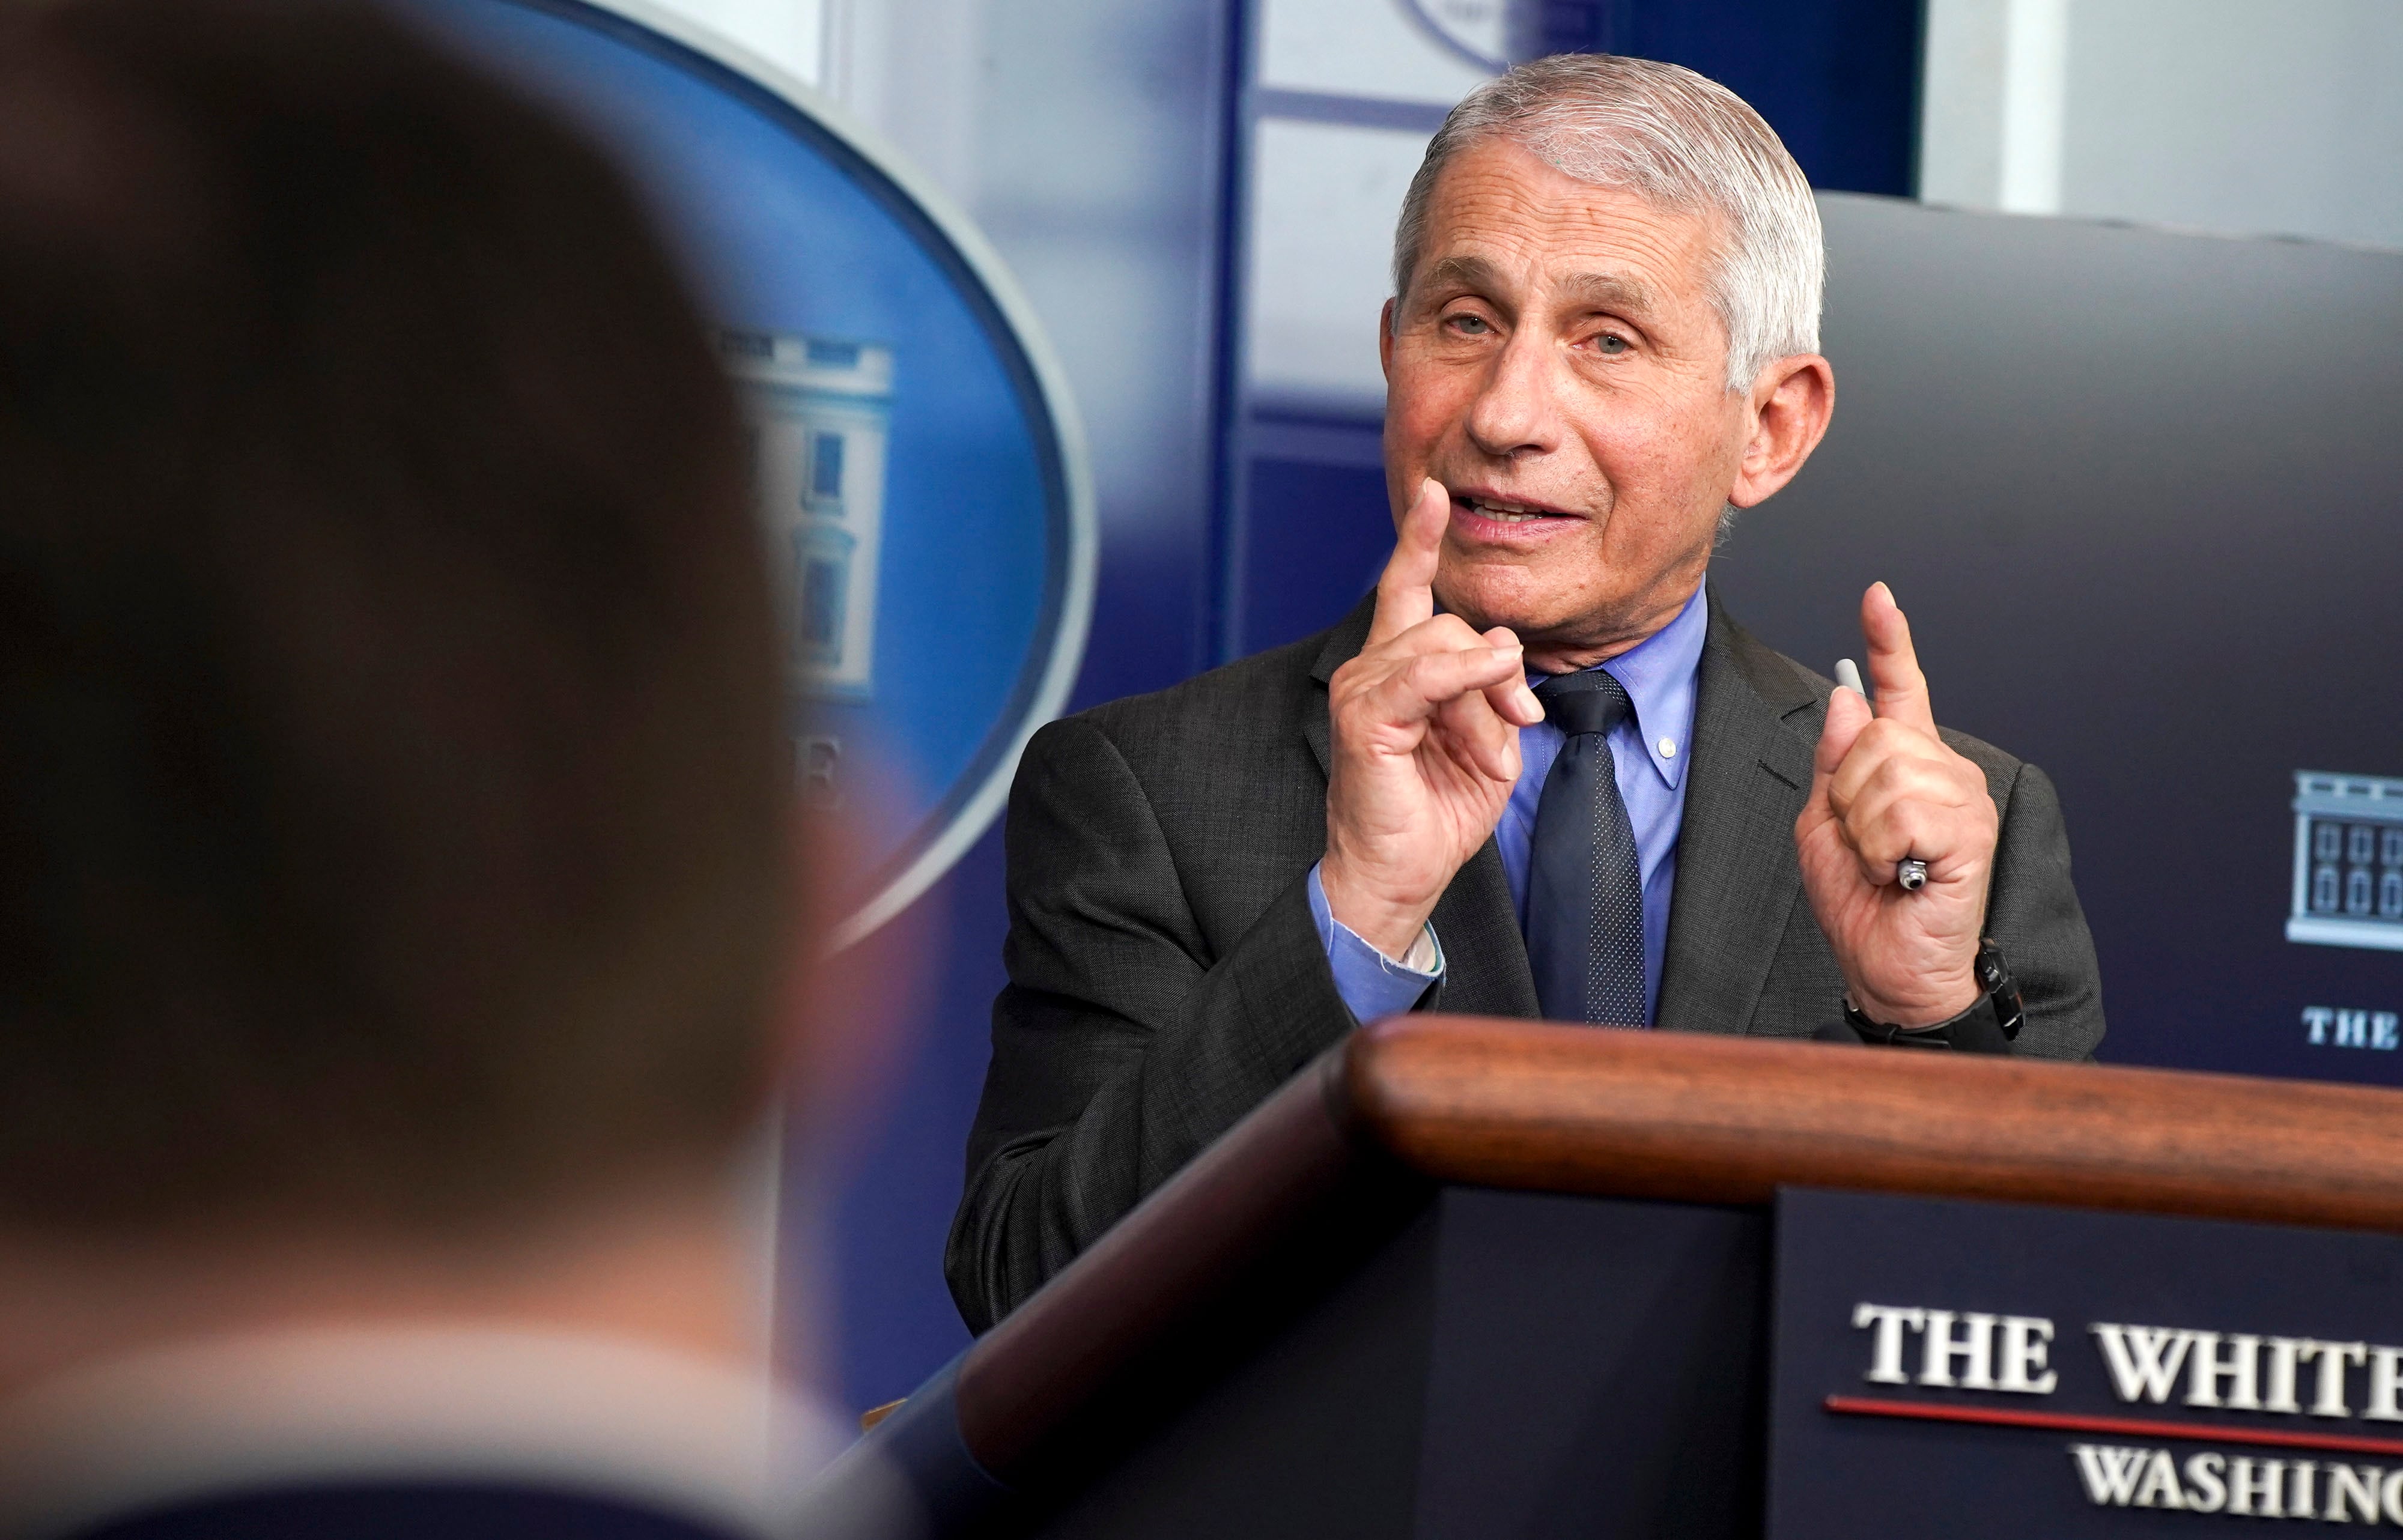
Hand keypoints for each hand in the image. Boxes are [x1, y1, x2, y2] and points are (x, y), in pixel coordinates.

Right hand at [1322, 479, 1544, 957]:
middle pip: (1452, 622)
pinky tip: (1490, 687)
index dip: (1421, 542)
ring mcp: (1363, 690)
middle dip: (1499, 668)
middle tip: (1519, 721)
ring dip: (1486, 698)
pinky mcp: (1366, 718)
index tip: (1437, 494)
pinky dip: (1462, 676)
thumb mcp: (1487, 743)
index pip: (1406, 589)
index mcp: (1398, 670)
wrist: (1397, 875)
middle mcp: (1372, 669)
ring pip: (1445, 645)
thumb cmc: (1436, 813)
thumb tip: (1502, 655)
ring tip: (1487, 752)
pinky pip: (1424, 675)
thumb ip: (1494, 692)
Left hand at [1793, 583, 1996, 1025]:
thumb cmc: (1861, 901)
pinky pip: (1904, 811)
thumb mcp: (1824, 825)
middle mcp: (1942, 769)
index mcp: (1905, 764)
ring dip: (1864, 827)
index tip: (1877, 598)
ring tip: (1886, 862)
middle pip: (1875, 735)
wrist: (1888, 967)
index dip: (1888, 643)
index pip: (1899, 690)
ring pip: (1886, 770)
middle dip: (1847, 795)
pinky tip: (1903, 874)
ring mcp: (1962, 797)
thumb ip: (1834, 763)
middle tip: (1865, 845)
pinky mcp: (1971, 830)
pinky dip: (1885, 850)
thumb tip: (1847, 697)